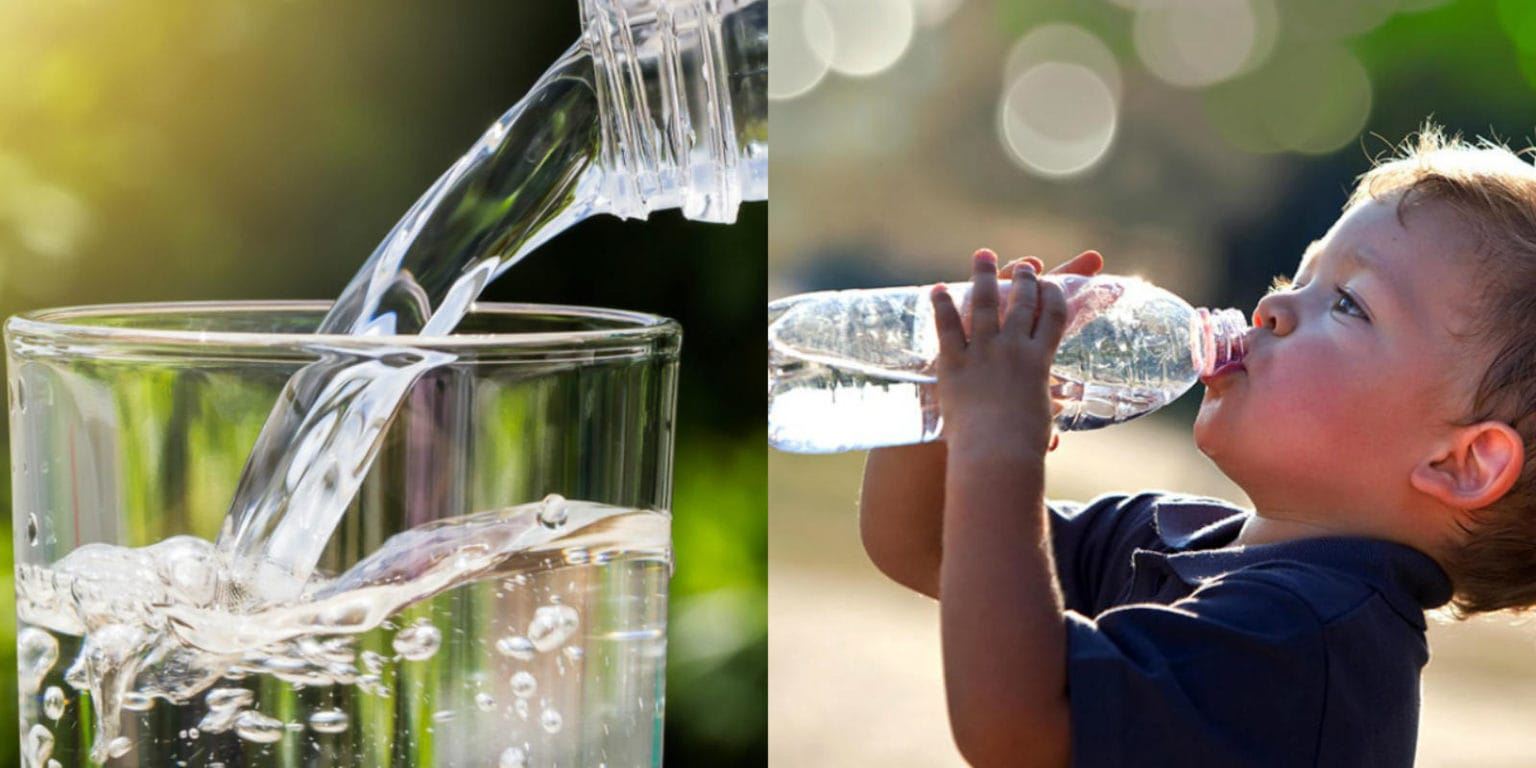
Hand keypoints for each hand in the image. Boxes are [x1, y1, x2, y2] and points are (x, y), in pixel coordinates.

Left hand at [931, 248, 1072, 459]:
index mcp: (1039, 360)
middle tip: (1025, 265)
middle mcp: (1013, 348)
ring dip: (984, 277)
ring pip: (984, 304)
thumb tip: (1053, 438)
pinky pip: (947, 327)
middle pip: (1021, 302)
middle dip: (1024, 279)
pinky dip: (943, 305)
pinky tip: (939, 289)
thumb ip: (1041, 418)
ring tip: (983, 256)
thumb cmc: (1022, 447)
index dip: (1054, 294)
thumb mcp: (1039, 423)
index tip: (1053, 282)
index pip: (1053, 316)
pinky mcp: (953, 363)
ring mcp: (982, 352)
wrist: (995, 454)